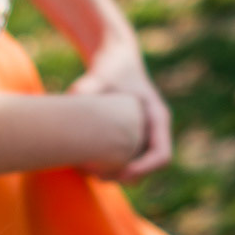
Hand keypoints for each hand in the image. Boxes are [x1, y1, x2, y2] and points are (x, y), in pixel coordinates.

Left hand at [69, 43, 172, 182]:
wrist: (114, 57)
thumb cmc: (111, 66)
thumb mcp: (101, 74)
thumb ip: (87, 87)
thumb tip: (73, 99)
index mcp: (158, 118)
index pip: (162, 155)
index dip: (144, 169)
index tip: (122, 173)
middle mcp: (154, 131)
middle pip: (148, 168)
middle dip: (125, 177)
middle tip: (97, 177)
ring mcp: (143, 136)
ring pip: (136, 168)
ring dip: (116, 176)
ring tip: (88, 172)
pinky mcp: (130, 138)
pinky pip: (126, 161)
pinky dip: (109, 167)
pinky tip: (86, 164)